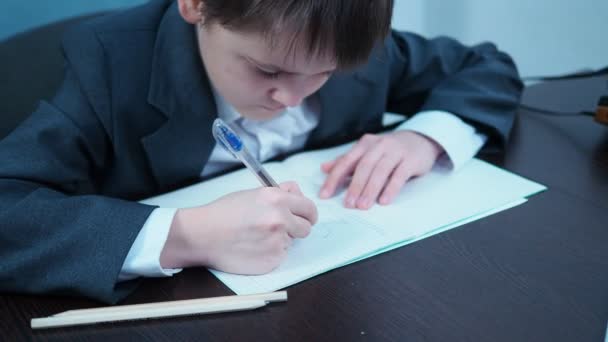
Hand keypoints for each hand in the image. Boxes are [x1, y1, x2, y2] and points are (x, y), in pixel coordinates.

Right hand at [160, 182, 317, 273]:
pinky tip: (251, 248)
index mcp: (277, 199)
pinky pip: (279, 257)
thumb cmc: (224, 212)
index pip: (309, 208)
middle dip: (296, 228)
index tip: (305, 217)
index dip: (308, 214)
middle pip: (306, 228)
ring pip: (290, 243)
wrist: (202, 234)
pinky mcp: (272, 260)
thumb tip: (298, 195)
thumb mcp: (253, 193)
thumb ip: (280, 193)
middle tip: (279, 229)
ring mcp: (277, 241)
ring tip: (255, 237)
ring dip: (279, 241)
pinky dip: (269, 254)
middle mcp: (281, 219)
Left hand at [319, 131, 443, 209]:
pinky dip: (391, 188)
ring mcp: (396, 151)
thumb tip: (324, 168)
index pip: (346, 162)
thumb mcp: (367, 152)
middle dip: (354, 187)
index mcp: (365, 144)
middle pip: (363, 166)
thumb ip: (347, 161)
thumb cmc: (389, 150)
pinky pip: (399, 175)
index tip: (325, 195)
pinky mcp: (411, 160)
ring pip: (380, 171)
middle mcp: (379, 145)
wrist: (420, 140)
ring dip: (370, 189)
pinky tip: (384, 201)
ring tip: (363, 206)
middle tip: (348, 204)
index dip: (334, 179)